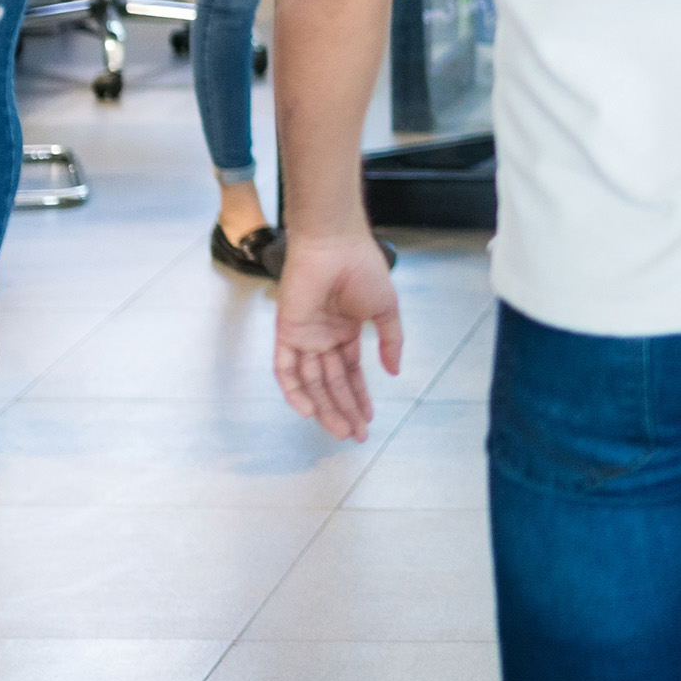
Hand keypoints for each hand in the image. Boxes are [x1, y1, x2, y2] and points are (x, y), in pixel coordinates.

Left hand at [272, 228, 402, 440]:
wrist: (336, 245)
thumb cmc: (362, 269)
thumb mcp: (386, 310)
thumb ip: (390, 342)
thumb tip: (394, 372)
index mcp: (345, 331)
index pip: (350, 373)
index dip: (359, 397)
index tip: (369, 419)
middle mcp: (323, 337)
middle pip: (332, 383)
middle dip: (344, 409)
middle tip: (356, 435)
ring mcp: (304, 336)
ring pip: (312, 381)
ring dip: (325, 407)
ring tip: (341, 429)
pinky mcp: (286, 332)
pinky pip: (286, 368)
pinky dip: (294, 390)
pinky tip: (308, 411)